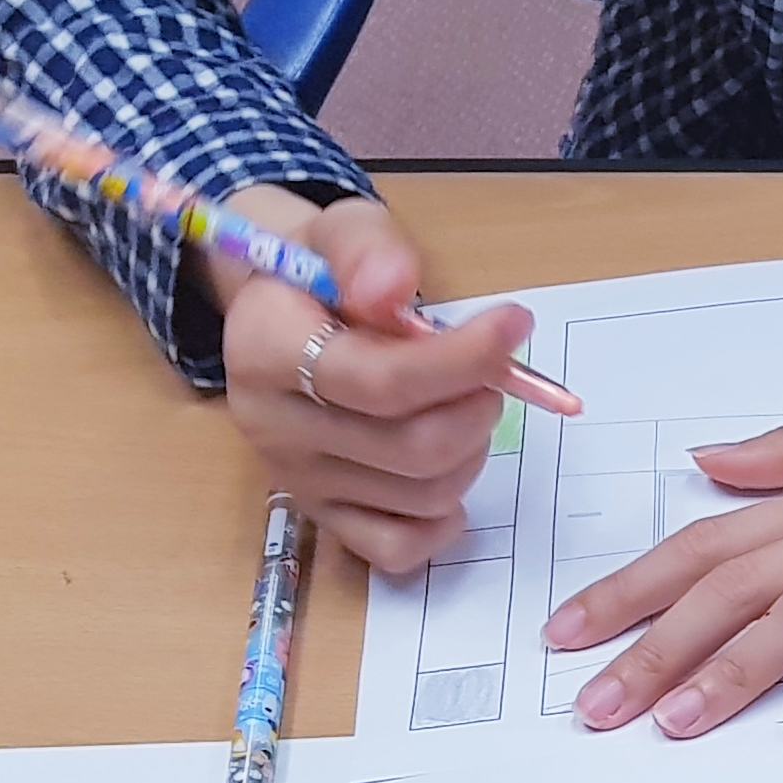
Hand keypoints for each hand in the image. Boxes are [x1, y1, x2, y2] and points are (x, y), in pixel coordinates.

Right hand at [214, 189, 532, 570]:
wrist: (280, 310)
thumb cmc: (323, 271)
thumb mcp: (343, 233)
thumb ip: (369, 252)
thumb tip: (395, 287)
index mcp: (266, 351)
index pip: (380, 382)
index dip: (464, 361)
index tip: (516, 325)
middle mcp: (274, 426)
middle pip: (412, 448)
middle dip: (478, 407)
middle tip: (491, 373)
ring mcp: (298, 479)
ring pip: (421, 496)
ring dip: (473, 451)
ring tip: (465, 405)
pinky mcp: (323, 516)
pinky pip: (397, 549)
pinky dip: (443, 520)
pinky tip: (450, 468)